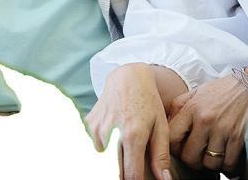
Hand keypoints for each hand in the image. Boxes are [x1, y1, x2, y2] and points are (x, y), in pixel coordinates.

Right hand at [85, 64, 173, 179]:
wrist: (126, 77)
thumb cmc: (148, 101)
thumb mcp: (161, 126)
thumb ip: (161, 155)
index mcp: (133, 135)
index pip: (131, 176)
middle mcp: (111, 134)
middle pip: (113, 173)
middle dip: (122, 175)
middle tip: (131, 167)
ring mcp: (95, 130)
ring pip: (101, 163)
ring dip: (110, 164)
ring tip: (122, 153)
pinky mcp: (87, 126)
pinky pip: (92, 149)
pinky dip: (101, 152)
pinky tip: (110, 142)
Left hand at [168, 73, 247, 175]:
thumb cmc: (225, 89)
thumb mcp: (199, 91)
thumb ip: (180, 106)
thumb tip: (166, 123)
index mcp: (192, 107)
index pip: (172, 138)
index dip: (174, 148)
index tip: (181, 148)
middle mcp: (205, 119)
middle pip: (189, 157)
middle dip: (193, 159)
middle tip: (200, 154)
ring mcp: (223, 129)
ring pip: (209, 163)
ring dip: (212, 162)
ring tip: (215, 153)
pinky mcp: (239, 137)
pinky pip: (228, 164)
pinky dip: (228, 164)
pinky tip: (229, 154)